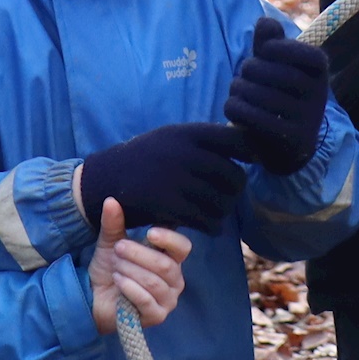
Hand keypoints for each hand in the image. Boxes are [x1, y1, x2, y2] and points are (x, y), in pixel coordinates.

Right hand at [75, 121, 250, 233]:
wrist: (106, 179)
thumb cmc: (146, 159)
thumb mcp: (172, 138)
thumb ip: (202, 141)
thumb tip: (246, 144)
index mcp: (189, 133)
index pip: (238, 141)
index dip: (252, 153)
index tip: (252, 161)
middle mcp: (185, 153)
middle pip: (234, 176)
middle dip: (235, 190)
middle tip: (228, 194)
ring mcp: (176, 180)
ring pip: (222, 202)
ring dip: (224, 210)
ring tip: (216, 210)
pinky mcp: (168, 206)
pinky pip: (207, 221)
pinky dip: (212, 226)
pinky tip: (208, 225)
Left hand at [88, 199, 194, 330]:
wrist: (93, 298)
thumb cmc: (110, 269)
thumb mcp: (111, 243)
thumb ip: (114, 223)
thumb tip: (111, 200)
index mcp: (170, 259)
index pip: (182, 247)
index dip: (170, 240)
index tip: (150, 233)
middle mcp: (174, 280)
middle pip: (166, 265)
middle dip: (139, 255)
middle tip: (119, 249)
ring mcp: (167, 300)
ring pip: (154, 282)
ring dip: (131, 271)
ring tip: (116, 268)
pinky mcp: (156, 316)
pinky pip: (147, 300)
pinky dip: (130, 288)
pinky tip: (119, 281)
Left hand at [225, 15, 331, 173]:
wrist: (289, 146)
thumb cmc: (279, 93)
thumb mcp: (278, 65)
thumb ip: (270, 41)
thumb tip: (264, 22)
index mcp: (320, 70)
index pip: (296, 51)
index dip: (275, 48)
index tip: (264, 52)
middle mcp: (319, 94)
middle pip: (271, 72)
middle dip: (248, 70)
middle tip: (242, 77)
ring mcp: (307, 120)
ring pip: (258, 94)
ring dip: (237, 89)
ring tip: (236, 92)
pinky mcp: (290, 141)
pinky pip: (252, 117)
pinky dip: (236, 109)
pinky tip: (234, 109)